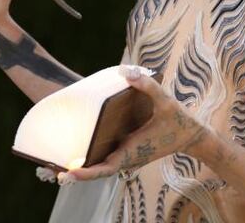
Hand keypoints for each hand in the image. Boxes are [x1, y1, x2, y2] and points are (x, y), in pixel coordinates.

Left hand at [61, 68, 207, 181]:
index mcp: (132, 151)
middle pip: (96, 170)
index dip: (86, 173)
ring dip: (83, 165)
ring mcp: (128, 156)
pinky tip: (81, 148)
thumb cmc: (179, 121)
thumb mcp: (165, 101)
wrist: (192, 135)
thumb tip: (124, 71)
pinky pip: (107, 157)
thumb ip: (146, 85)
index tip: (68, 172)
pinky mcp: (130, 151)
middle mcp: (127, 158)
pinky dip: (93, 157)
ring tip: (58, 161)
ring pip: (100, 165)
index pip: (104, 168)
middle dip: (76, 172)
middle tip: (51, 169)